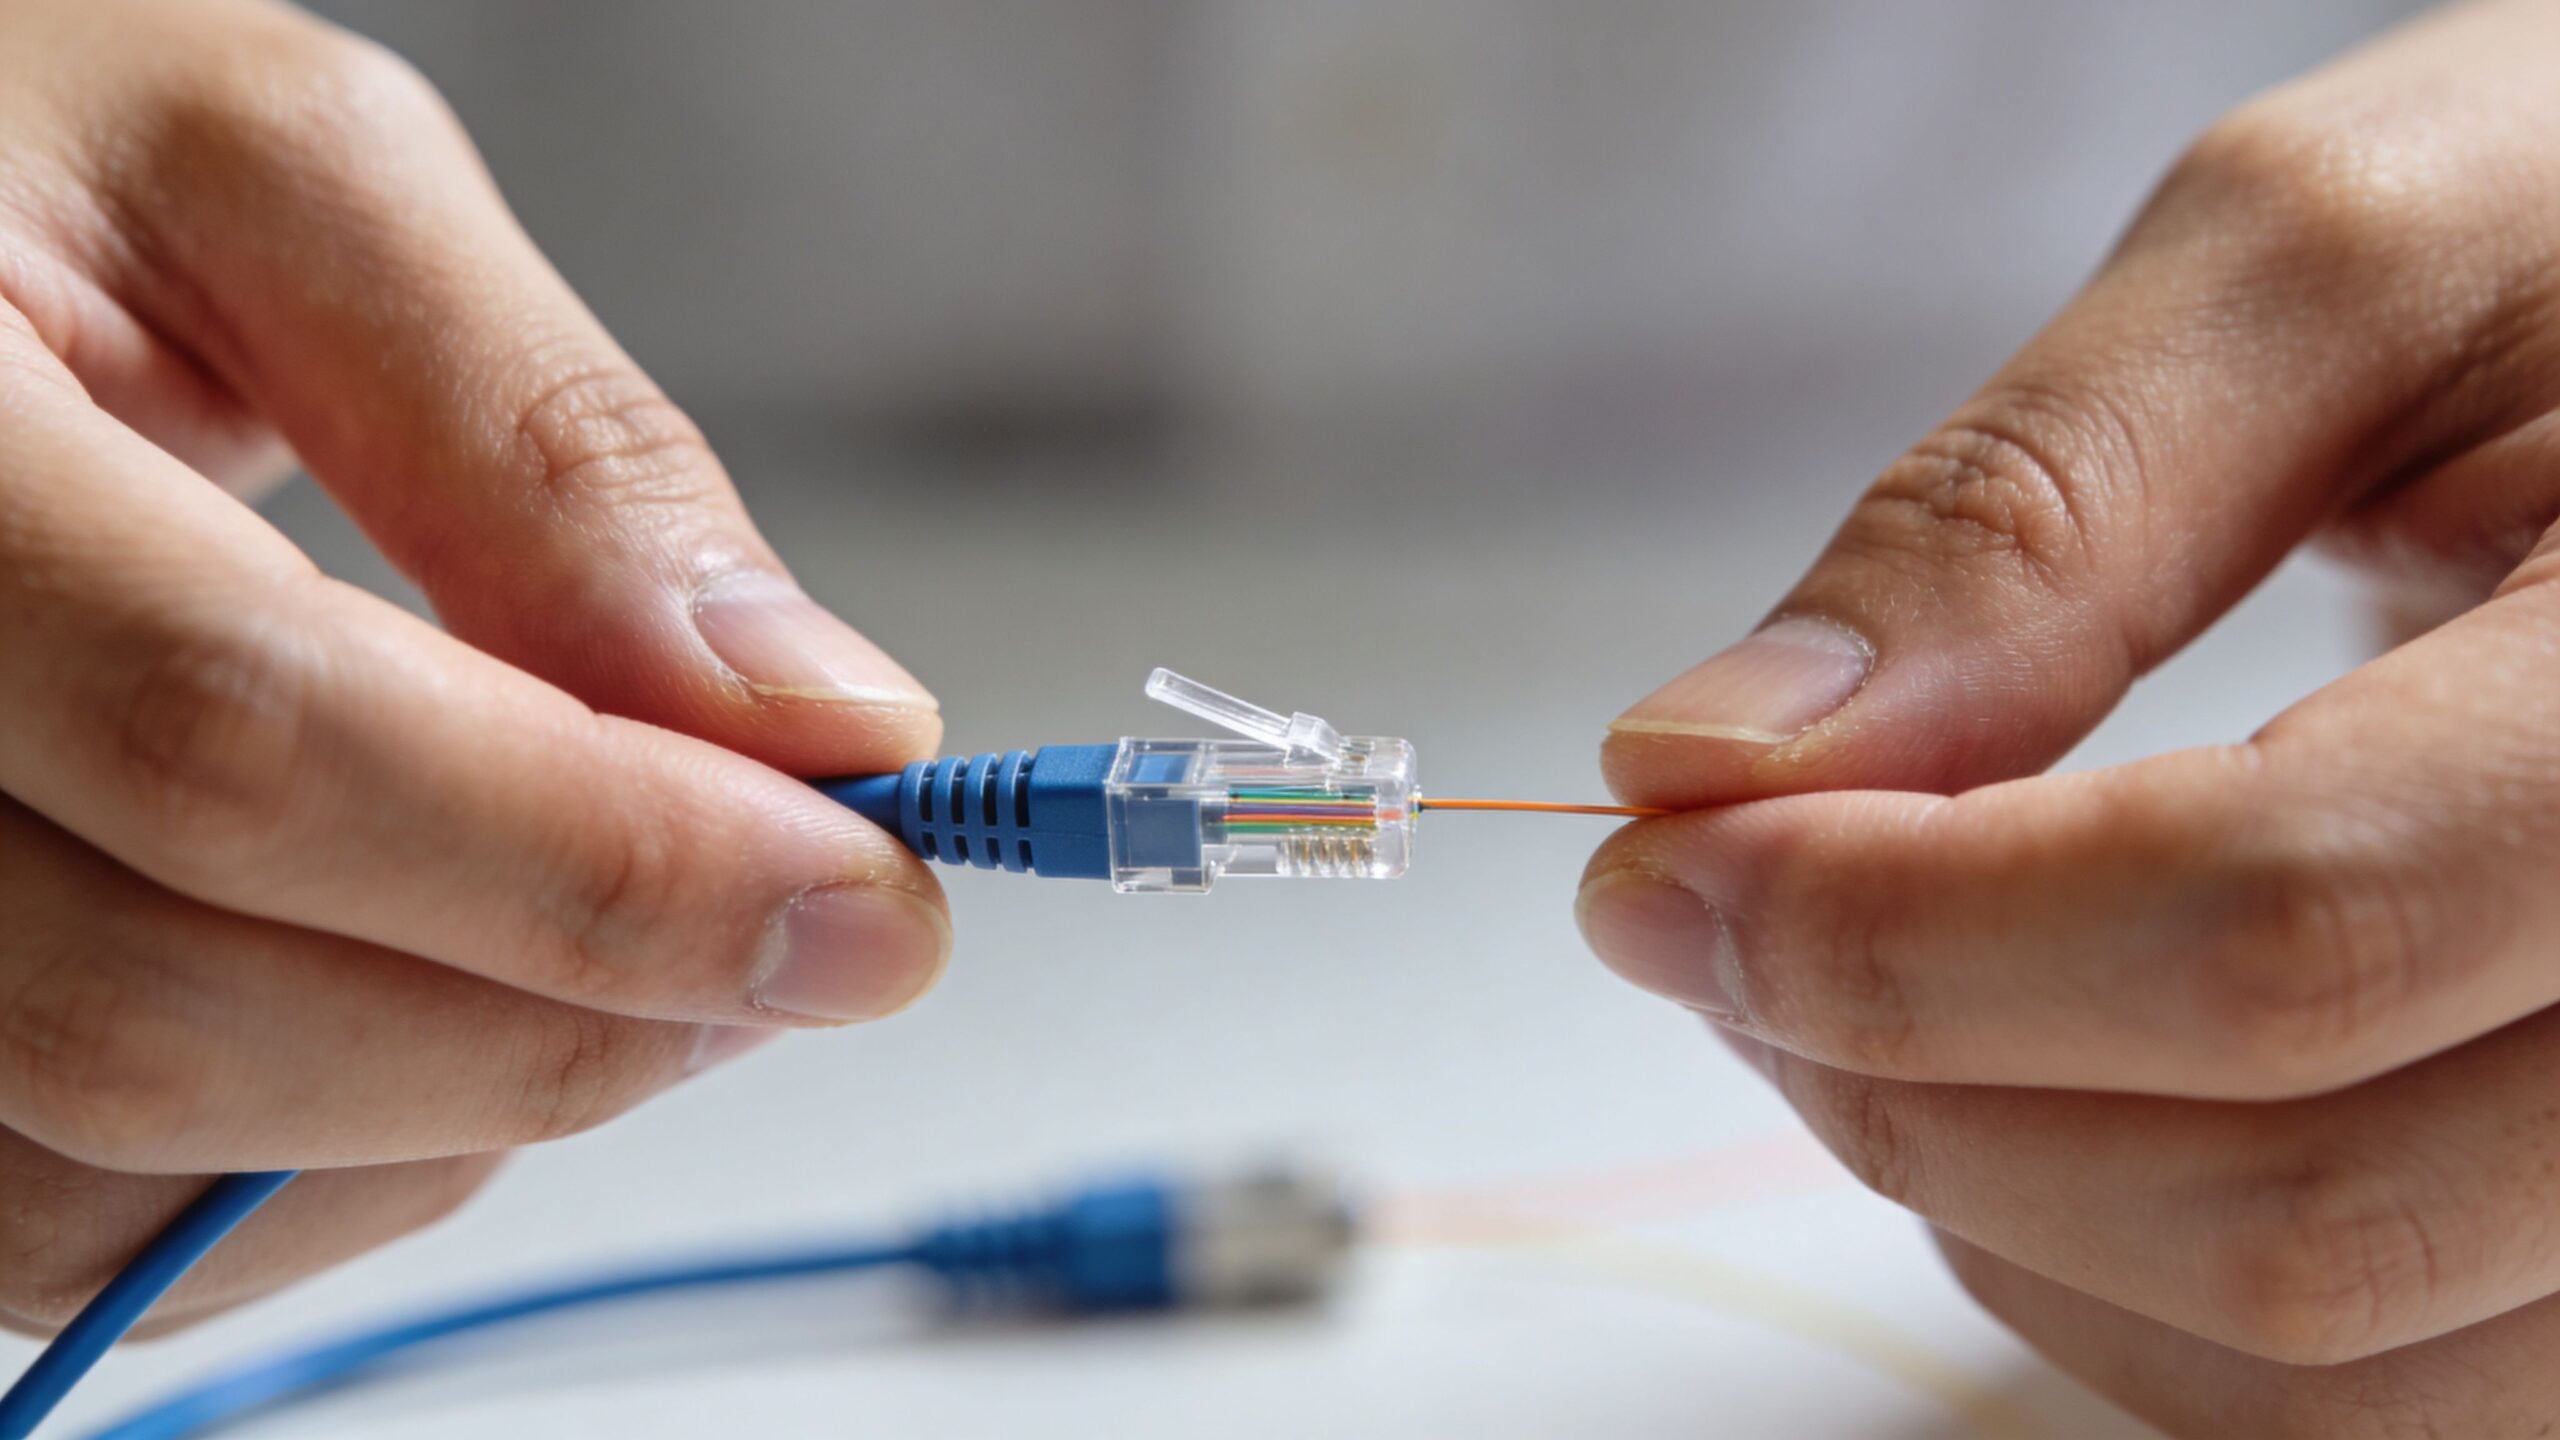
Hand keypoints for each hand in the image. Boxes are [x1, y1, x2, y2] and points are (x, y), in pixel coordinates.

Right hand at [0, 0, 946, 1334]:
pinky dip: (333, 1159)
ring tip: (631, 930)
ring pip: (118, 1167)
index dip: (600, 858)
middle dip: (569, 1010)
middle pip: (170, 1009)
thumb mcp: (286, 187)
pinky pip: (73, 1221)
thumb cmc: (17, 151)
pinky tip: (445, 994)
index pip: (244, 738)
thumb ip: (553, 449)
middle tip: (800, 934)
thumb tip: (814, 719)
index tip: (867, 890)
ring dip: (463, 1103)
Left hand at [1578, 4, 2559, 1433]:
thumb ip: (2027, 513)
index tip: (1668, 855)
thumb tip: (1714, 766)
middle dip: (1905, 1071)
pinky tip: (2023, 1079)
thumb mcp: (2340, 266)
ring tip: (1860, 976)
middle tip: (1719, 913)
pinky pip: (2367, 1402)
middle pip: (2293, 1214)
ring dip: (1987, 1196)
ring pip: (2321, 1367)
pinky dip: (2111, 1277)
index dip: (1904, 933)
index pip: (2281, 930)